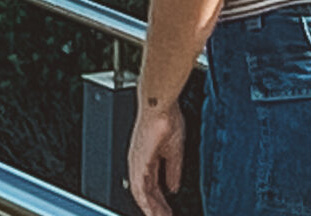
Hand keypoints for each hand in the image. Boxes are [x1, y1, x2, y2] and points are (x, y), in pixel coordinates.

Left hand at [128, 99, 184, 215]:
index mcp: (147, 158)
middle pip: (145, 192)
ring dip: (151, 208)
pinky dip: (145, 202)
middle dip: (156, 208)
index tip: (167, 212)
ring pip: (140, 193)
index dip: (160, 200)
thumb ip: (172, 171)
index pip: (151, 185)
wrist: (161, 106)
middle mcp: (139, 161)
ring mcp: (136, 161)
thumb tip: (173, 188)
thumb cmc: (167, 120)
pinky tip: (150, 211)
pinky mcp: (138, 161)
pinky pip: (138, 186)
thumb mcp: (174, 152)